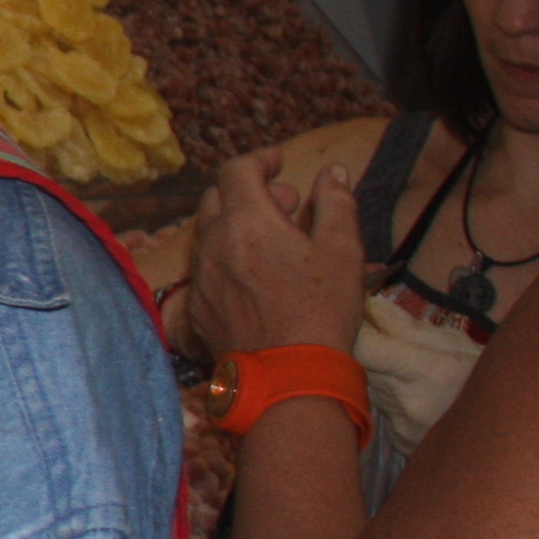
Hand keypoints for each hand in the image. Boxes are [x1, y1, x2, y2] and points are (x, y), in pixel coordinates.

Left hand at [190, 150, 364, 357]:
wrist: (286, 379)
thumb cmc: (320, 312)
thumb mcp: (342, 253)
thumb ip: (336, 204)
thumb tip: (334, 173)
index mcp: (247, 222)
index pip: (237, 170)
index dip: (259, 160)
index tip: (279, 164)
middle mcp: (213, 244)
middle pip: (217, 198)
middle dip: (249, 192)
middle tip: (285, 208)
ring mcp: (200, 278)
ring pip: (208, 234)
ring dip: (236, 226)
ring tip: (274, 245)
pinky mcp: (197, 309)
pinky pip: (205, 270)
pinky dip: (226, 260)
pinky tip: (255, 280)